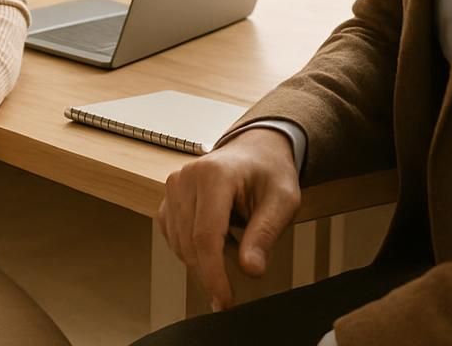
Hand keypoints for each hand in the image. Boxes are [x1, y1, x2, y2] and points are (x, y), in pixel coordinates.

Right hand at [156, 127, 301, 311]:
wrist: (255, 151)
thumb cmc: (270, 173)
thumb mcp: (283, 201)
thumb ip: (265, 234)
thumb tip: (251, 270)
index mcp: (214, 174)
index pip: (206, 236)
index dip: (213, 274)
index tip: (224, 301)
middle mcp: (186, 178)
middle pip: (189, 244)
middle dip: (209, 275)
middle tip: (229, 296)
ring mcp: (173, 187)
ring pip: (179, 244)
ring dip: (203, 261)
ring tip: (234, 248)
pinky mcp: (168, 199)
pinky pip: (173, 237)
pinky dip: (192, 250)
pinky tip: (217, 243)